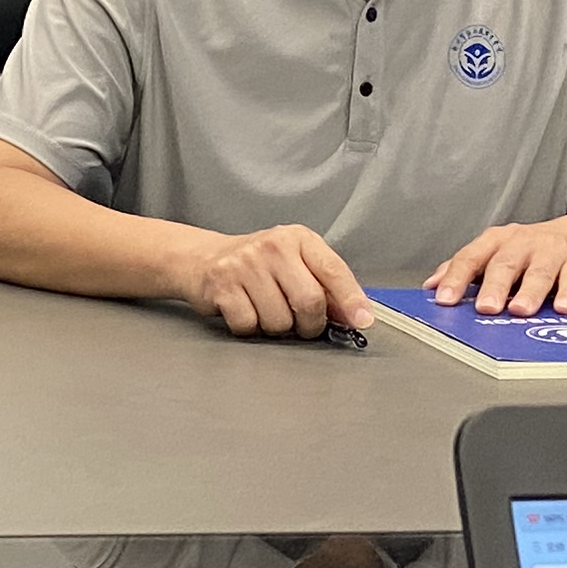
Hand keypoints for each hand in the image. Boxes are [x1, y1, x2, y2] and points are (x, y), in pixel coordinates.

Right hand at [176, 222, 374, 339]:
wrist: (204, 258)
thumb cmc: (259, 265)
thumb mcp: (295, 263)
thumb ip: (325, 285)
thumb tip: (355, 316)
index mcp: (299, 238)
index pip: (333, 270)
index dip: (351, 299)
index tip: (362, 320)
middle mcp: (273, 246)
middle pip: (310, 301)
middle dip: (310, 325)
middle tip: (303, 325)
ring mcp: (245, 264)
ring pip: (279, 320)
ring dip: (277, 328)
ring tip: (266, 311)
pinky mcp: (222, 285)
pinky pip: (250, 326)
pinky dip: (250, 328)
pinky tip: (246, 311)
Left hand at [428, 212, 566, 315]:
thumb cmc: (533, 250)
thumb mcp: (497, 252)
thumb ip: (466, 269)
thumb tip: (432, 286)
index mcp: (497, 242)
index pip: (471, 257)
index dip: (456, 278)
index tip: (444, 299)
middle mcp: (522, 244)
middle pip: (504, 264)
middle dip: (493, 287)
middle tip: (485, 308)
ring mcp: (551, 252)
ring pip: (538, 271)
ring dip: (529, 292)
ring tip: (521, 310)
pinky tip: (564, 307)